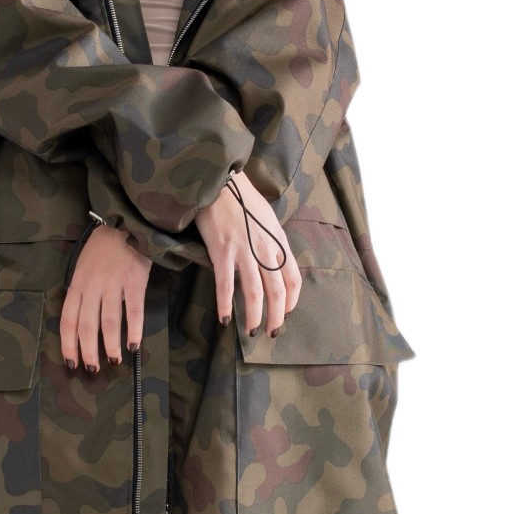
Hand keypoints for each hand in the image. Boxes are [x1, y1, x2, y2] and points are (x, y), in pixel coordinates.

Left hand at [60, 225, 150, 371]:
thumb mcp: (83, 268)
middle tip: (93, 369)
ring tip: (113, 361)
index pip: (68, 319)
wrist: (125, 224)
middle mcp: (92, 286)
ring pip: (109, 322)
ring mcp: (113, 284)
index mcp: (77, 284)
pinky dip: (134, 331)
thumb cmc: (103, 249)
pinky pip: (133, 311)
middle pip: (86, 325)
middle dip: (88, 351)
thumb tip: (79, 324)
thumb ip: (81, 293)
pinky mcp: (135, 281)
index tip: (71, 363)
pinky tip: (134, 345)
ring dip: (110, 346)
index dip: (68, 344)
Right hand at [194, 171, 302, 337]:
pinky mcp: (221, 251)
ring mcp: (244, 251)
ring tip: (251, 332)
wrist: (219, 181)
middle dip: (276, 317)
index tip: (286, 313)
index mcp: (278, 240)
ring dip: (254, 317)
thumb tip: (272, 262)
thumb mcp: (267, 218)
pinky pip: (224, 285)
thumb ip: (271, 242)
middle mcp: (265, 248)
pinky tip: (224, 319)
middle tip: (271, 332)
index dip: (292, 301)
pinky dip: (225, 305)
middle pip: (278, 292)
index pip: (293, 278)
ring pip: (255, 293)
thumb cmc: (241, 198)